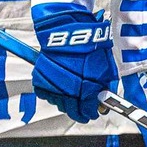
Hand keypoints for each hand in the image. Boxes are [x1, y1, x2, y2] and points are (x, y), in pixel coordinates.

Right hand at [30, 6, 115, 123]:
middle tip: (84, 110)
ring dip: (66, 102)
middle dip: (79, 111)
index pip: (88, 110)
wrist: (67, 34)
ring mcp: (52, 87)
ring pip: (59, 103)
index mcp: (85, 89)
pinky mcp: (40, 81)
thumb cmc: (88, 47)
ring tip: (73, 96)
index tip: (95, 112)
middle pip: (72, 110)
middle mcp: (67, 92)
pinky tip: (61, 87)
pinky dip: (54, 93)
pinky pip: (47, 94)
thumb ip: (104, 85)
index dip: (92, 112)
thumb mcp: (105, 67)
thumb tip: (105, 96)